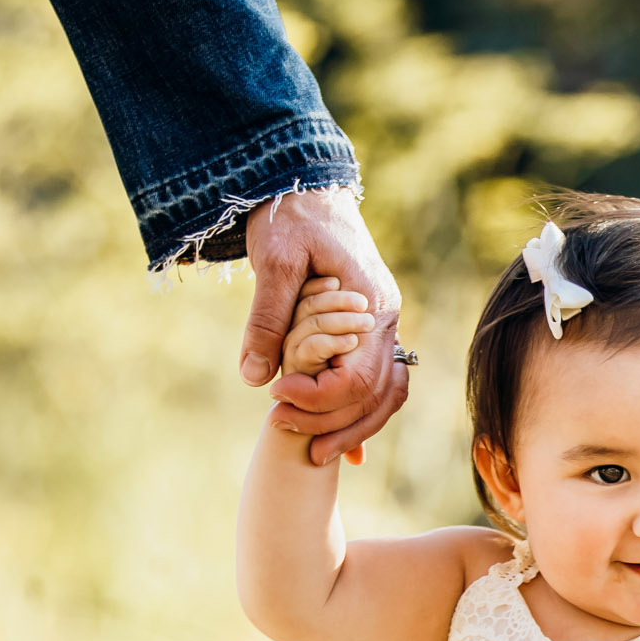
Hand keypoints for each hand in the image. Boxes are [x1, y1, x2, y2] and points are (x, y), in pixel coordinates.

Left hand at [242, 187, 406, 462]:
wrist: (303, 185)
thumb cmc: (290, 216)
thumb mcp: (274, 261)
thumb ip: (266, 319)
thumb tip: (255, 380)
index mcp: (371, 304)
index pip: (357, 377)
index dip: (317, 399)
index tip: (276, 400)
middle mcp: (385, 320)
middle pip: (375, 396)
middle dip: (332, 424)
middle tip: (281, 432)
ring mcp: (381, 328)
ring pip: (384, 397)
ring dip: (352, 430)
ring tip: (315, 455)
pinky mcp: (365, 332)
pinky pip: (376, 385)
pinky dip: (360, 416)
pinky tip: (337, 445)